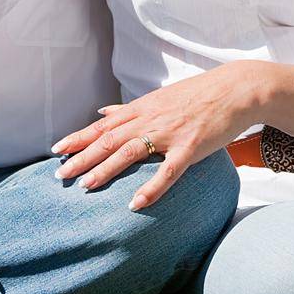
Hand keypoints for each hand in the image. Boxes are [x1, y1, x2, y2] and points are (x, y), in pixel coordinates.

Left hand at [51, 61, 264, 209]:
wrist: (237, 89)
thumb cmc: (200, 94)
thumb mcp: (161, 97)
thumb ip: (130, 108)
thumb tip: (101, 111)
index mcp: (143, 108)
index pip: (103, 125)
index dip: (79, 137)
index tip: (56, 150)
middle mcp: (151, 119)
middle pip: (109, 139)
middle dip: (82, 157)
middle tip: (59, 174)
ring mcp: (171, 133)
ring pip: (130, 152)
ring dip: (105, 170)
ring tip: (85, 187)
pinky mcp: (191, 147)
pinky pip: (168, 171)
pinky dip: (150, 187)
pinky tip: (135, 204)